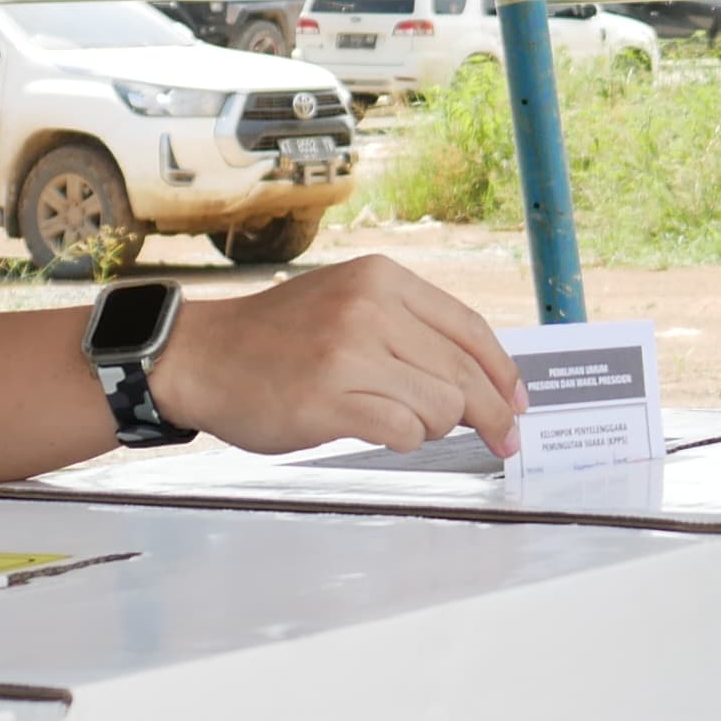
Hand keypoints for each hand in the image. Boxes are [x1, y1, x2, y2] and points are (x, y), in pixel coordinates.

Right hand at [151, 254, 523, 456]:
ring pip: (440, 407)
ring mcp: (349, 353)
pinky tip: (378, 430)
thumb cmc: (277, 339)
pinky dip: (403, 440)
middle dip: (491, 415)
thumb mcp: (348, 302)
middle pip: (463, 374)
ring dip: (432, 427)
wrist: (200, 356)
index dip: (504, 373)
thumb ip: (408, 327)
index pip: (470, 329)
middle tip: (503, 441)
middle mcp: (370, 309)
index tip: (519, 402)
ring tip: (398, 421)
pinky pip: (404, 432)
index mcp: (382, 280)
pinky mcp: (330, 400)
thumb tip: (481, 379)